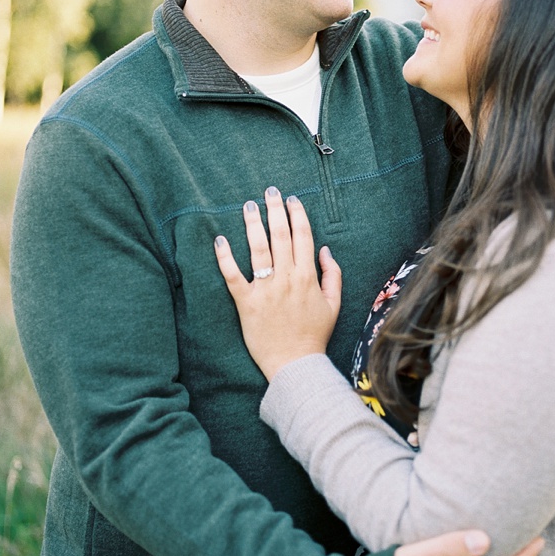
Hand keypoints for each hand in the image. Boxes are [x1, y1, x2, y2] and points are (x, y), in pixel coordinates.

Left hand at [214, 188, 341, 378]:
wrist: (295, 364)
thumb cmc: (314, 335)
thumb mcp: (334, 304)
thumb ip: (332, 274)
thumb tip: (324, 250)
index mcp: (308, 277)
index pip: (303, 237)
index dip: (297, 215)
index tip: (292, 200)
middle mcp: (286, 278)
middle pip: (280, 236)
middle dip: (275, 210)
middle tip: (269, 191)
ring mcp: (265, 290)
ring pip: (258, 250)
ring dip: (253, 225)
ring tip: (248, 205)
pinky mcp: (246, 303)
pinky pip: (233, 276)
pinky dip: (225, 258)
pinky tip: (220, 240)